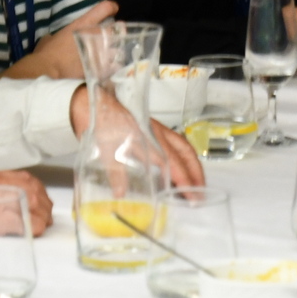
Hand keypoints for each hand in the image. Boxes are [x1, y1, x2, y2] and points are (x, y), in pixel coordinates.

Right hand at [0, 169, 52, 241]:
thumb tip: (5, 198)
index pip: (26, 179)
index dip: (38, 191)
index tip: (41, 200)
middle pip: (35, 192)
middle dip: (43, 206)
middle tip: (44, 217)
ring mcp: (0, 200)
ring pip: (35, 206)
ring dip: (40, 217)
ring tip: (38, 226)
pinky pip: (26, 223)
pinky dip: (32, 228)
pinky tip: (30, 234)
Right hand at [28, 2, 117, 78]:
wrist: (48, 74)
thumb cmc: (46, 54)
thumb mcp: (49, 39)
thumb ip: (58, 36)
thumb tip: (56, 39)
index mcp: (82, 25)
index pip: (104, 9)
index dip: (110, 8)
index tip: (112, 9)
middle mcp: (95, 35)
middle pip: (116, 28)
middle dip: (117, 31)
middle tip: (112, 35)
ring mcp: (100, 52)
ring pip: (118, 48)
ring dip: (115, 50)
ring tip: (111, 54)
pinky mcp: (101, 68)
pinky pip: (114, 66)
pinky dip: (113, 66)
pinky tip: (108, 68)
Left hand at [67, 87, 205, 190]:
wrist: (95, 101)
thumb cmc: (101, 122)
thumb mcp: (104, 150)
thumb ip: (115, 172)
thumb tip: (121, 194)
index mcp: (148, 138)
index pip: (173, 163)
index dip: (184, 180)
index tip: (192, 196)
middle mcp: (157, 133)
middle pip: (185, 153)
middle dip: (196, 173)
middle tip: (201, 192)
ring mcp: (157, 129)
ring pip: (183, 147)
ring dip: (193, 164)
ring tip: (197, 182)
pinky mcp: (153, 127)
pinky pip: (176, 142)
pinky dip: (184, 156)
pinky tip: (181, 166)